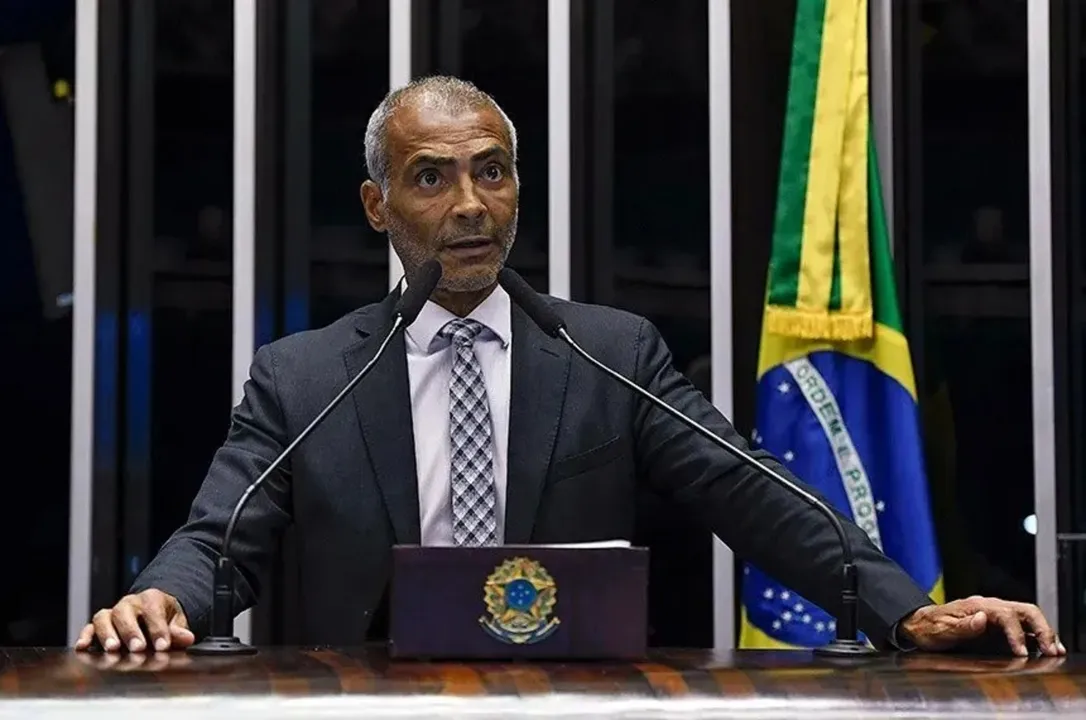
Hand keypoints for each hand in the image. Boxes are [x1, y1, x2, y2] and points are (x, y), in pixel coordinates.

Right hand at [74, 589, 193, 652]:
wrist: (154, 612)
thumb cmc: (165, 618)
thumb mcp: (177, 621)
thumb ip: (179, 630)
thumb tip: (188, 638)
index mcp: (151, 599)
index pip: (153, 610)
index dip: (158, 628)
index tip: (163, 645)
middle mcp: (129, 604)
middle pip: (125, 612)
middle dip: (131, 631)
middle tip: (138, 647)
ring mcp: (112, 613)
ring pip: (104, 618)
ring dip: (107, 634)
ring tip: (113, 649)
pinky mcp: (99, 625)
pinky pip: (89, 627)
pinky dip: (85, 636)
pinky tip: (82, 647)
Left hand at [899, 595, 1065, 656]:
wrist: (920, 625)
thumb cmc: (929, 628)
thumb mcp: (940, 629)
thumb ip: (962, 625)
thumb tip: (981, 618)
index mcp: (976, 606)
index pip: (1005, 615)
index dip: (1016, 634)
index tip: (1021, 652)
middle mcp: (989, 607)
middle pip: (1023, 610)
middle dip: (1041, 629)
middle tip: (1050, 649)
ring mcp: (994, 614)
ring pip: (1027, 616)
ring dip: (1043, 631)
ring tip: (1054, 650)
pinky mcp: (997, 625)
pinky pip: (1022, 626)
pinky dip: (1037, 636)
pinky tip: (1045, 647)